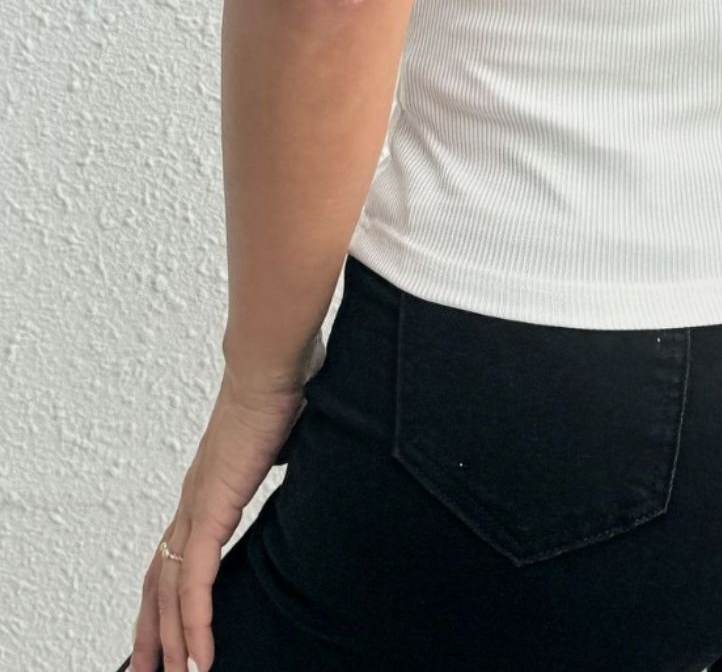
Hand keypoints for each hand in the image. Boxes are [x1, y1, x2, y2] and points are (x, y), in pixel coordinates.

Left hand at [128, 333, 324, 671]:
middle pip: (159, 579)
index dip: (169, 595)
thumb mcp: (287, 439)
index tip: (168, 629)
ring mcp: (198, 503)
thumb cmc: (284, 385)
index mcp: (211, 484)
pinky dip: (193, 622)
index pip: (178, 553)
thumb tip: (295, 459)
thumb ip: (284, 457)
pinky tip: (197, 657)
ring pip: (169, 589)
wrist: (273, 360)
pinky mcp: (211, 507)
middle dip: (151, 631)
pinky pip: (195, 580)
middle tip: (147, 671)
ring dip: (167, 639)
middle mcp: (195, 498)